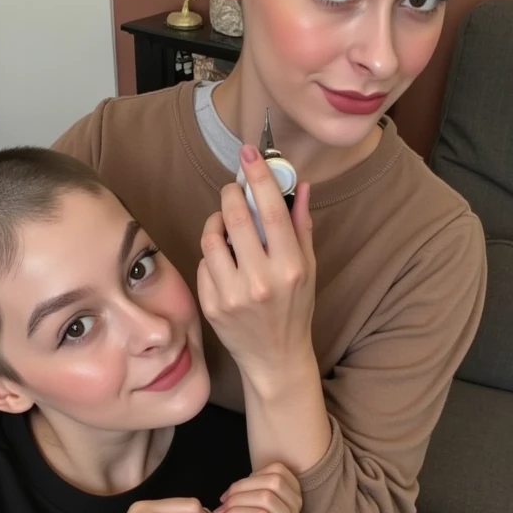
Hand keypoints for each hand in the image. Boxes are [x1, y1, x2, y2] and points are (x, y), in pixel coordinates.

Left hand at [197, 145, 315, 383]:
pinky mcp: (211, 306)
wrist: (275, 359)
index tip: (249, 153)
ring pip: (212, 239)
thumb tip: (301, 185)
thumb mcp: (308, 268)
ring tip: (226, 225)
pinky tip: (225, 261)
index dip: (258, 176)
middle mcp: (262, 281)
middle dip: (231, 194)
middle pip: (236, 218)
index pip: (272, 211)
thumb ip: (302, 226)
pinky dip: (212, 254)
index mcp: (291, 267)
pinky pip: (204, 263)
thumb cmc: (295, 309)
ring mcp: (233, 295)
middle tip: (233, 189)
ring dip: (216, 222)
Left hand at [213, 463, 301, 512]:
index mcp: (292, 494)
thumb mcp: (256, 505)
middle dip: (242, 487)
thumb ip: (252, 489)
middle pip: (272, 481)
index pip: (278, 470)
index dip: (253, 474)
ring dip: (237, 501)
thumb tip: (233, 487)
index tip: (235, 488)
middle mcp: (296, 507)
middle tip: (224, 499)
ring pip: (266, 498)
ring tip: (222, 510)